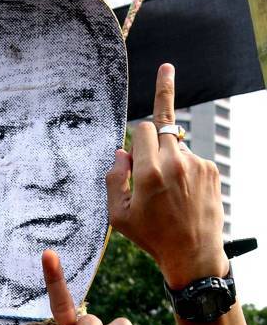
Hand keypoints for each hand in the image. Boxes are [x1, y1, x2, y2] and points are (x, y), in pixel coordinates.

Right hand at [106, 63, 228, 288]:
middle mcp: (175, 163)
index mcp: (149, 173)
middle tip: (168, 71)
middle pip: (163, 127)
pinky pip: (192, 158)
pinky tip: (182, 193)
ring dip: (168, 157)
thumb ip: (113, 180)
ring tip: (168, 191)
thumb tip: (120, 152)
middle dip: (154, 132)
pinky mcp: (211, 170)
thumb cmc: (152, 237)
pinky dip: (184, 168)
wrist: (193, 254)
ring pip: (177, 144)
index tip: (166, 70)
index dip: (139, 132)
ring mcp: (196, 165)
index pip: (144, 129)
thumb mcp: (118, 217)